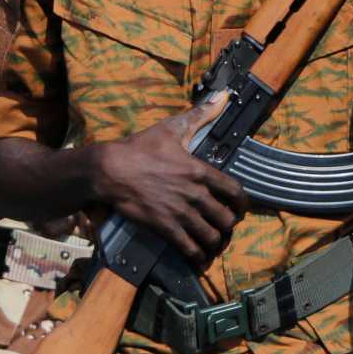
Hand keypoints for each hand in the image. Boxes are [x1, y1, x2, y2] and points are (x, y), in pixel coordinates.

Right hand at [89, 93, 248, 264]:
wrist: (110, 170)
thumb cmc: (141, 148)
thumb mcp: (172, 128)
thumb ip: (200, 115)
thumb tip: (223, 97)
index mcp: (201, 171)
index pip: (236, 192)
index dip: (242, 204)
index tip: (239, 208)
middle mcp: (196, 194)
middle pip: (227, 219)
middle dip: (228, 224)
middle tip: (223, 225)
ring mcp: (181, 213)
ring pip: (212, 237)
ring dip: (215, 242)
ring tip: (212, 242)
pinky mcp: (165, 228)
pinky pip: (190, 249)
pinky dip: (198, 256)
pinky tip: (197, 256)